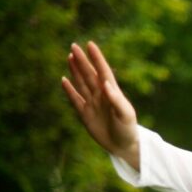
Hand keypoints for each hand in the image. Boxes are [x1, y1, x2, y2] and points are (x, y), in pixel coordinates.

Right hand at [61, 41, 138, 168]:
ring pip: (82, 84)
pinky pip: (75, 99)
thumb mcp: (125, 115)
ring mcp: (92, 104)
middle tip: (74, 46)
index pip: (103, 72)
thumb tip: (105, 84)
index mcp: (112, 93)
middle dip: (82, 61)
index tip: (90, 44)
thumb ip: (116, 99)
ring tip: (70, 57)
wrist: (123, 146)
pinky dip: (69, 90)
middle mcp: (101, 96)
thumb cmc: (128, 129)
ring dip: (76, 71)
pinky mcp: (85, 115)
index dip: (97, 58)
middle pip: (89, 74)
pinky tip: (64, 80)